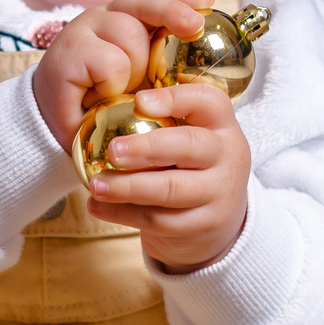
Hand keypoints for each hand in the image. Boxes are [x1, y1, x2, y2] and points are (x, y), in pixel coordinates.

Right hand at [32, 0, 214, 151]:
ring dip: (134, 69)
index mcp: (125, 19)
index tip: (208, 2)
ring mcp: (86, 28)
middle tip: (193, 26)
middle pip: (146, 4)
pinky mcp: (71, 47)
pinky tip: (97, 94)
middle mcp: (105, 16)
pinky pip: (112, 62)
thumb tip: (201, 58)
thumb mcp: (139, 82)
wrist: (54, 123)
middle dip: (173, 13)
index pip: (156, 0)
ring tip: (117, 90)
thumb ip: (161, 65)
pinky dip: (112, 83)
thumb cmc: (102, 103)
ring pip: (130, 34)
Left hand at [86, 81, 251, 270]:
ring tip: (96, 184)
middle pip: (190, 146)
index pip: (208, 102)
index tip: (139, 101)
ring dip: (127, 187)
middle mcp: (228, 157)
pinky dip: (123, 213)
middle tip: (112, 151)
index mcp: (223, 127)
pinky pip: (158, 220)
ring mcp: (218, 194)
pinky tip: (98, 206)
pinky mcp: (201, 226)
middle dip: (147, 147)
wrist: (220, 222)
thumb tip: (121, 109)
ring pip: (170, 189)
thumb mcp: (192, 139)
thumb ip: (165, 122)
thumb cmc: (191, 168)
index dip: (174, 98)